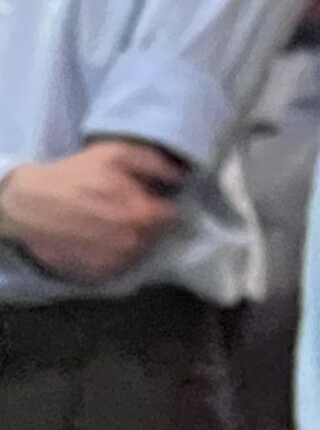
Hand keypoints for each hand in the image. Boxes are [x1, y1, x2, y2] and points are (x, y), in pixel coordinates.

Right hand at [0, 141, 187, 282]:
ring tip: (112, 225)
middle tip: (127, 210)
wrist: (28, 204)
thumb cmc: (74, 176)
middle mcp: (133, 244)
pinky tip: (101, 239)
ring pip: (140, 252)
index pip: (172, 215)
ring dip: (133, 239)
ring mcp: (114, 262)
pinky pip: (119, 266)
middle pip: (157, 235)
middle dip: (149, 222)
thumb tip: (182, 176)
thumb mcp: (116, 155)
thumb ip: (155, 163)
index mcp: (143, 216)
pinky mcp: (96, 274)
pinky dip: (115, 255)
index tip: (151, 199)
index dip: (162, 204)